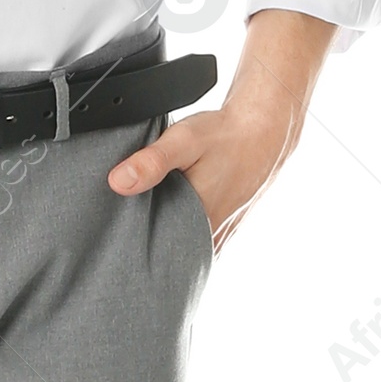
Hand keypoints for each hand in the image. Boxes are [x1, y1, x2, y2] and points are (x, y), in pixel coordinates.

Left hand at [107, 8, 336, 251]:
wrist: (264, 130)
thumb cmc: (225, 135)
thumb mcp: (183, 141)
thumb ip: (151, 162)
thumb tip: (118, 183)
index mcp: (197, 221)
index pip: (157, 252)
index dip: (134, 246)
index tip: (115, 237)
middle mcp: (211, 234)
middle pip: (170, 252)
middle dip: (149, 246)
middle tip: (125, 230)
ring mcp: (222, 232)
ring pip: (187, 248)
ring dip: (168, 239)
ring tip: (149, 223)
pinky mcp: (227, 226)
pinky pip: (199, 240)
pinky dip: (185, 233)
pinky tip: (173, 217)